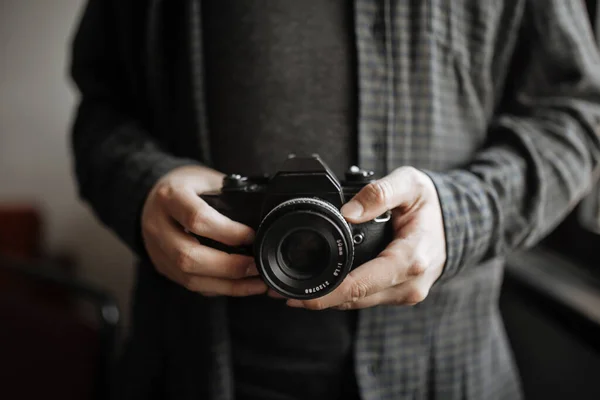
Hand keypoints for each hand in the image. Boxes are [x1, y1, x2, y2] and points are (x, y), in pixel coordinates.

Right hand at [141, 165, 267, 296]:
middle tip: (256, 266)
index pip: (197, 219)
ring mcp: (157, 250)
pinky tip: (241, 286)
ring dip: (227, 285)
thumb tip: (264, 220)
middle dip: (228, 266)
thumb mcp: (207, 179)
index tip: (253, 236)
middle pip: (188, 256)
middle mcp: (158, 226)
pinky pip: (191, 285)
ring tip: (256, 283)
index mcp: (170, 197)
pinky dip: (220, 288)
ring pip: (189, 277)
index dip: (228, 232)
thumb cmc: (188, 186)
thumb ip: (230, 196)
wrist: (153, 196)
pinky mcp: (163, 267)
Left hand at [285, 166, 445, 309]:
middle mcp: (410, 283)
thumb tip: (348, 212)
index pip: (362, 284)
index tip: (298, 294)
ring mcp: (406, 292)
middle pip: (355, 299)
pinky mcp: (400, 294)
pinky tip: (321, 288)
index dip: (327, 292)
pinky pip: (366, 299)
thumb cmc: (431, 203)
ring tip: (293, 291)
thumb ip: (379, 193)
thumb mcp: (409, 184)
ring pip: (359, 303)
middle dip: (318, 299)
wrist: (458, 221)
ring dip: (327, 300)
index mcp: (411, 259)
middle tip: (281, 292)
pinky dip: (343, 296)